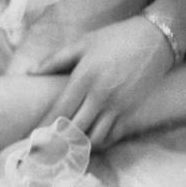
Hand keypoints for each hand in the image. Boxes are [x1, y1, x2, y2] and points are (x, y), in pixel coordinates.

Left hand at [35, 16, 174, 148]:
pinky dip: (99, 141)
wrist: (154, 39)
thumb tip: (30, 72)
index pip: (60, 111)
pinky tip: (89, 140)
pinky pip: (113, 135)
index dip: (45, 126)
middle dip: (58, 141)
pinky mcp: (131, 111)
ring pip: (94, 138)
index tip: (33, 137)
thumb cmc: (114, 38)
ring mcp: (118, 106)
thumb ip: (54, 60)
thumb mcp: (82, 44)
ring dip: (79, 144)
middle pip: (75, 129)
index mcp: (84, 78)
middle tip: (46, 148)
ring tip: (66, 146)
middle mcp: (100, 96)